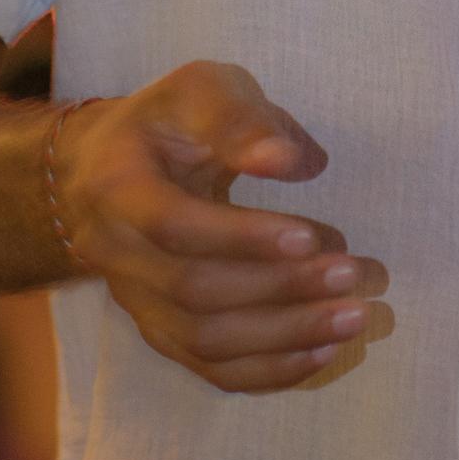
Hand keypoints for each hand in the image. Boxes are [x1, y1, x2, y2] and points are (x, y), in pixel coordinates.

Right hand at [51, 61, 387, 393]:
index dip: (241, 237)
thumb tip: (293, 162)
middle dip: (280, 288)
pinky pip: (211, 367)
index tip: (309, 236)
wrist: (104, 168)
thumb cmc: (168, 121)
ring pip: (205, 341)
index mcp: (117, 187)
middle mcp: (115, 255)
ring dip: (285, 336)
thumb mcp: (199, 90)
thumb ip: (241, 120)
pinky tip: (324, 350)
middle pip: (194, 292)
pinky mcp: (160, 331)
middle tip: (353, 274)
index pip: (174, 225)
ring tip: (354, 317)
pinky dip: (270, 369)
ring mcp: (135, 301)